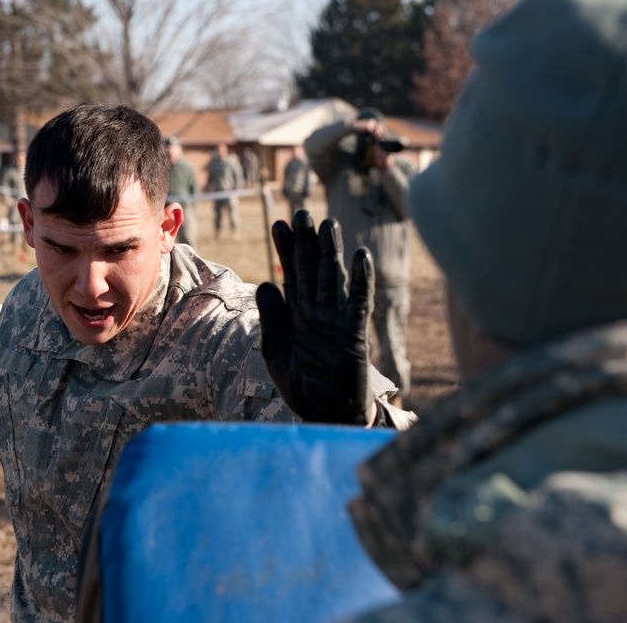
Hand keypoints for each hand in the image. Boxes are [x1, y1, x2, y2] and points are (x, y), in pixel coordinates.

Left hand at [256, 210, 375, 424]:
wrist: (327, 416)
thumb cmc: (303, 388)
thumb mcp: (277, 353)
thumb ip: (272, 320)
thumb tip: (265, 283)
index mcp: (296, 316)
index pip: (290, 275)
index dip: (286, 249)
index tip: (279, 223)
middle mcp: (316, 313)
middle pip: (311, 270)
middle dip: (306, 242)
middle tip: (302, 212)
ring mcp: (336, 321)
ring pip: (333, 279)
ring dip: (331, 252)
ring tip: (328, 224)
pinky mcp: (355, 334)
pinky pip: (358, 303)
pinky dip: (361, 280)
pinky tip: (360, 257)